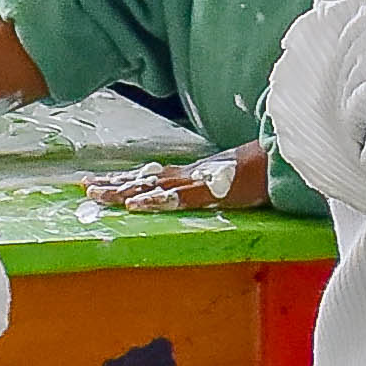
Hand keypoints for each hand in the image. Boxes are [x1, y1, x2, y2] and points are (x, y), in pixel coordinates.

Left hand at [87, 142, 269, 212]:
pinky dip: (154, 201)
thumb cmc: (262, 169)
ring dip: (123, 191)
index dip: (126, 178)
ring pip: (152, 187)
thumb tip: (207, 189)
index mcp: (192, 173)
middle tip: (83, 186)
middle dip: (113, 183)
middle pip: (144, 179)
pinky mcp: (207, 191)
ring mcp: (195, 182)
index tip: (101, 180)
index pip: (152, 176)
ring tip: (98, 194)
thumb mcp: (232, 179)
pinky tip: (135, 205)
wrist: (281, 160)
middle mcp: (188, 175)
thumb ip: (217, 184)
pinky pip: (176, 198)